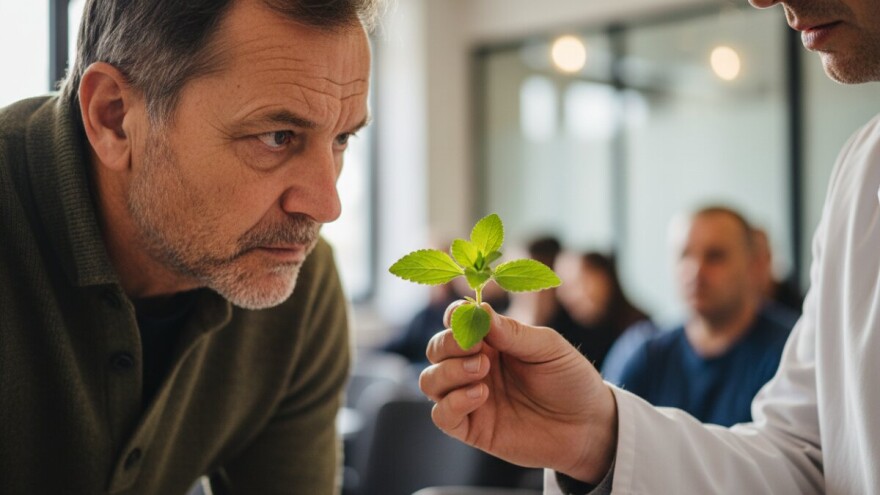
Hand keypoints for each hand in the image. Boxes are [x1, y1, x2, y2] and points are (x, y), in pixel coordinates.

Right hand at [419, 302, 617, 483]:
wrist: (589, 426)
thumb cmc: (570, 380)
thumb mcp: (548, 347)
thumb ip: (512, 332)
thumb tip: (480, 309)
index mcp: (491, 342)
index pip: (455, 322)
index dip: (454, 316)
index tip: (464, 314)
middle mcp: (474, 367)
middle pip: (435, 349)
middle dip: (449, 344)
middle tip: (477, 349)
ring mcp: (470, 398)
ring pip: (430, 381)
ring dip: (449, 371)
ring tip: (482, 370)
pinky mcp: (472, 428)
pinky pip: (441, 415)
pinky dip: (452, 402)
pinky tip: (480, 395)